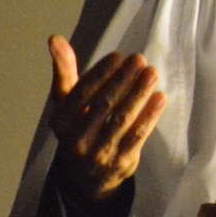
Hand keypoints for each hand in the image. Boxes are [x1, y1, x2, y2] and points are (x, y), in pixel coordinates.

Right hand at [47, 34, 166, 203]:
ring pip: (122, 119)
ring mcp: (99, 153)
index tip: (118, 56)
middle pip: (104, 105)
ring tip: (152, 73)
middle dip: (123, 80)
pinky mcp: (121, 162)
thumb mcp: (66, 102)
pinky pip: (137, 136)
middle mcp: (77, 139)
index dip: (100, 73)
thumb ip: (64, 70)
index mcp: (61, 121)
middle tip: (139, 59)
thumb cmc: (78, 126)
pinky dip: (150, 116)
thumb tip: (55, 38)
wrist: (85, 178)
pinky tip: (160, 97)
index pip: (81, 93)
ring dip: (139, 94)